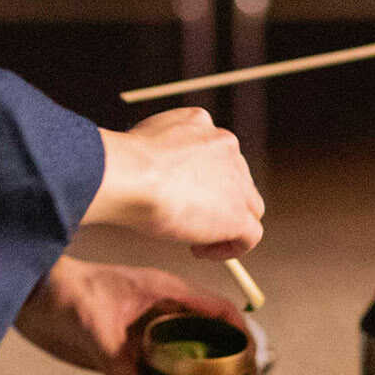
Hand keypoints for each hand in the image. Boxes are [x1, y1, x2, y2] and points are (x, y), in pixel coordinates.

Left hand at [14, 257, 248, 374]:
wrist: (30, 298)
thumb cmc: (63, 295)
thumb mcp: (93, 325)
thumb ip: (118, 361)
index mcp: (165, 293)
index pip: (217, 309)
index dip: (240, 332)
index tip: (252, 362)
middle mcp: (161, 314)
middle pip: (208, 337)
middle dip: (226, 364)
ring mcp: (145, 334)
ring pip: (184, 358)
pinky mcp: (127, 354)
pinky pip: (157, 373)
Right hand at [86, 107, 262, 257]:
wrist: (130, 175)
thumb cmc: (124, 164)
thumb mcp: (142, 147)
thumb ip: (159, 156)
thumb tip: (156, 180)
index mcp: (201, 122)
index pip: (214, 152)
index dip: (200, 177)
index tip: (178, 193)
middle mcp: (226, 144)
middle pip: (235, 178)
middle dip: (216, 200)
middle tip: (185, 218)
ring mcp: (237, 179)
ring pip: (249, 205)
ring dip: (225, 224)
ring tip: (193, 240)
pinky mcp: (238, 213)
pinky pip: (250, 235)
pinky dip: (230, 247)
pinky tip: (201, 251)